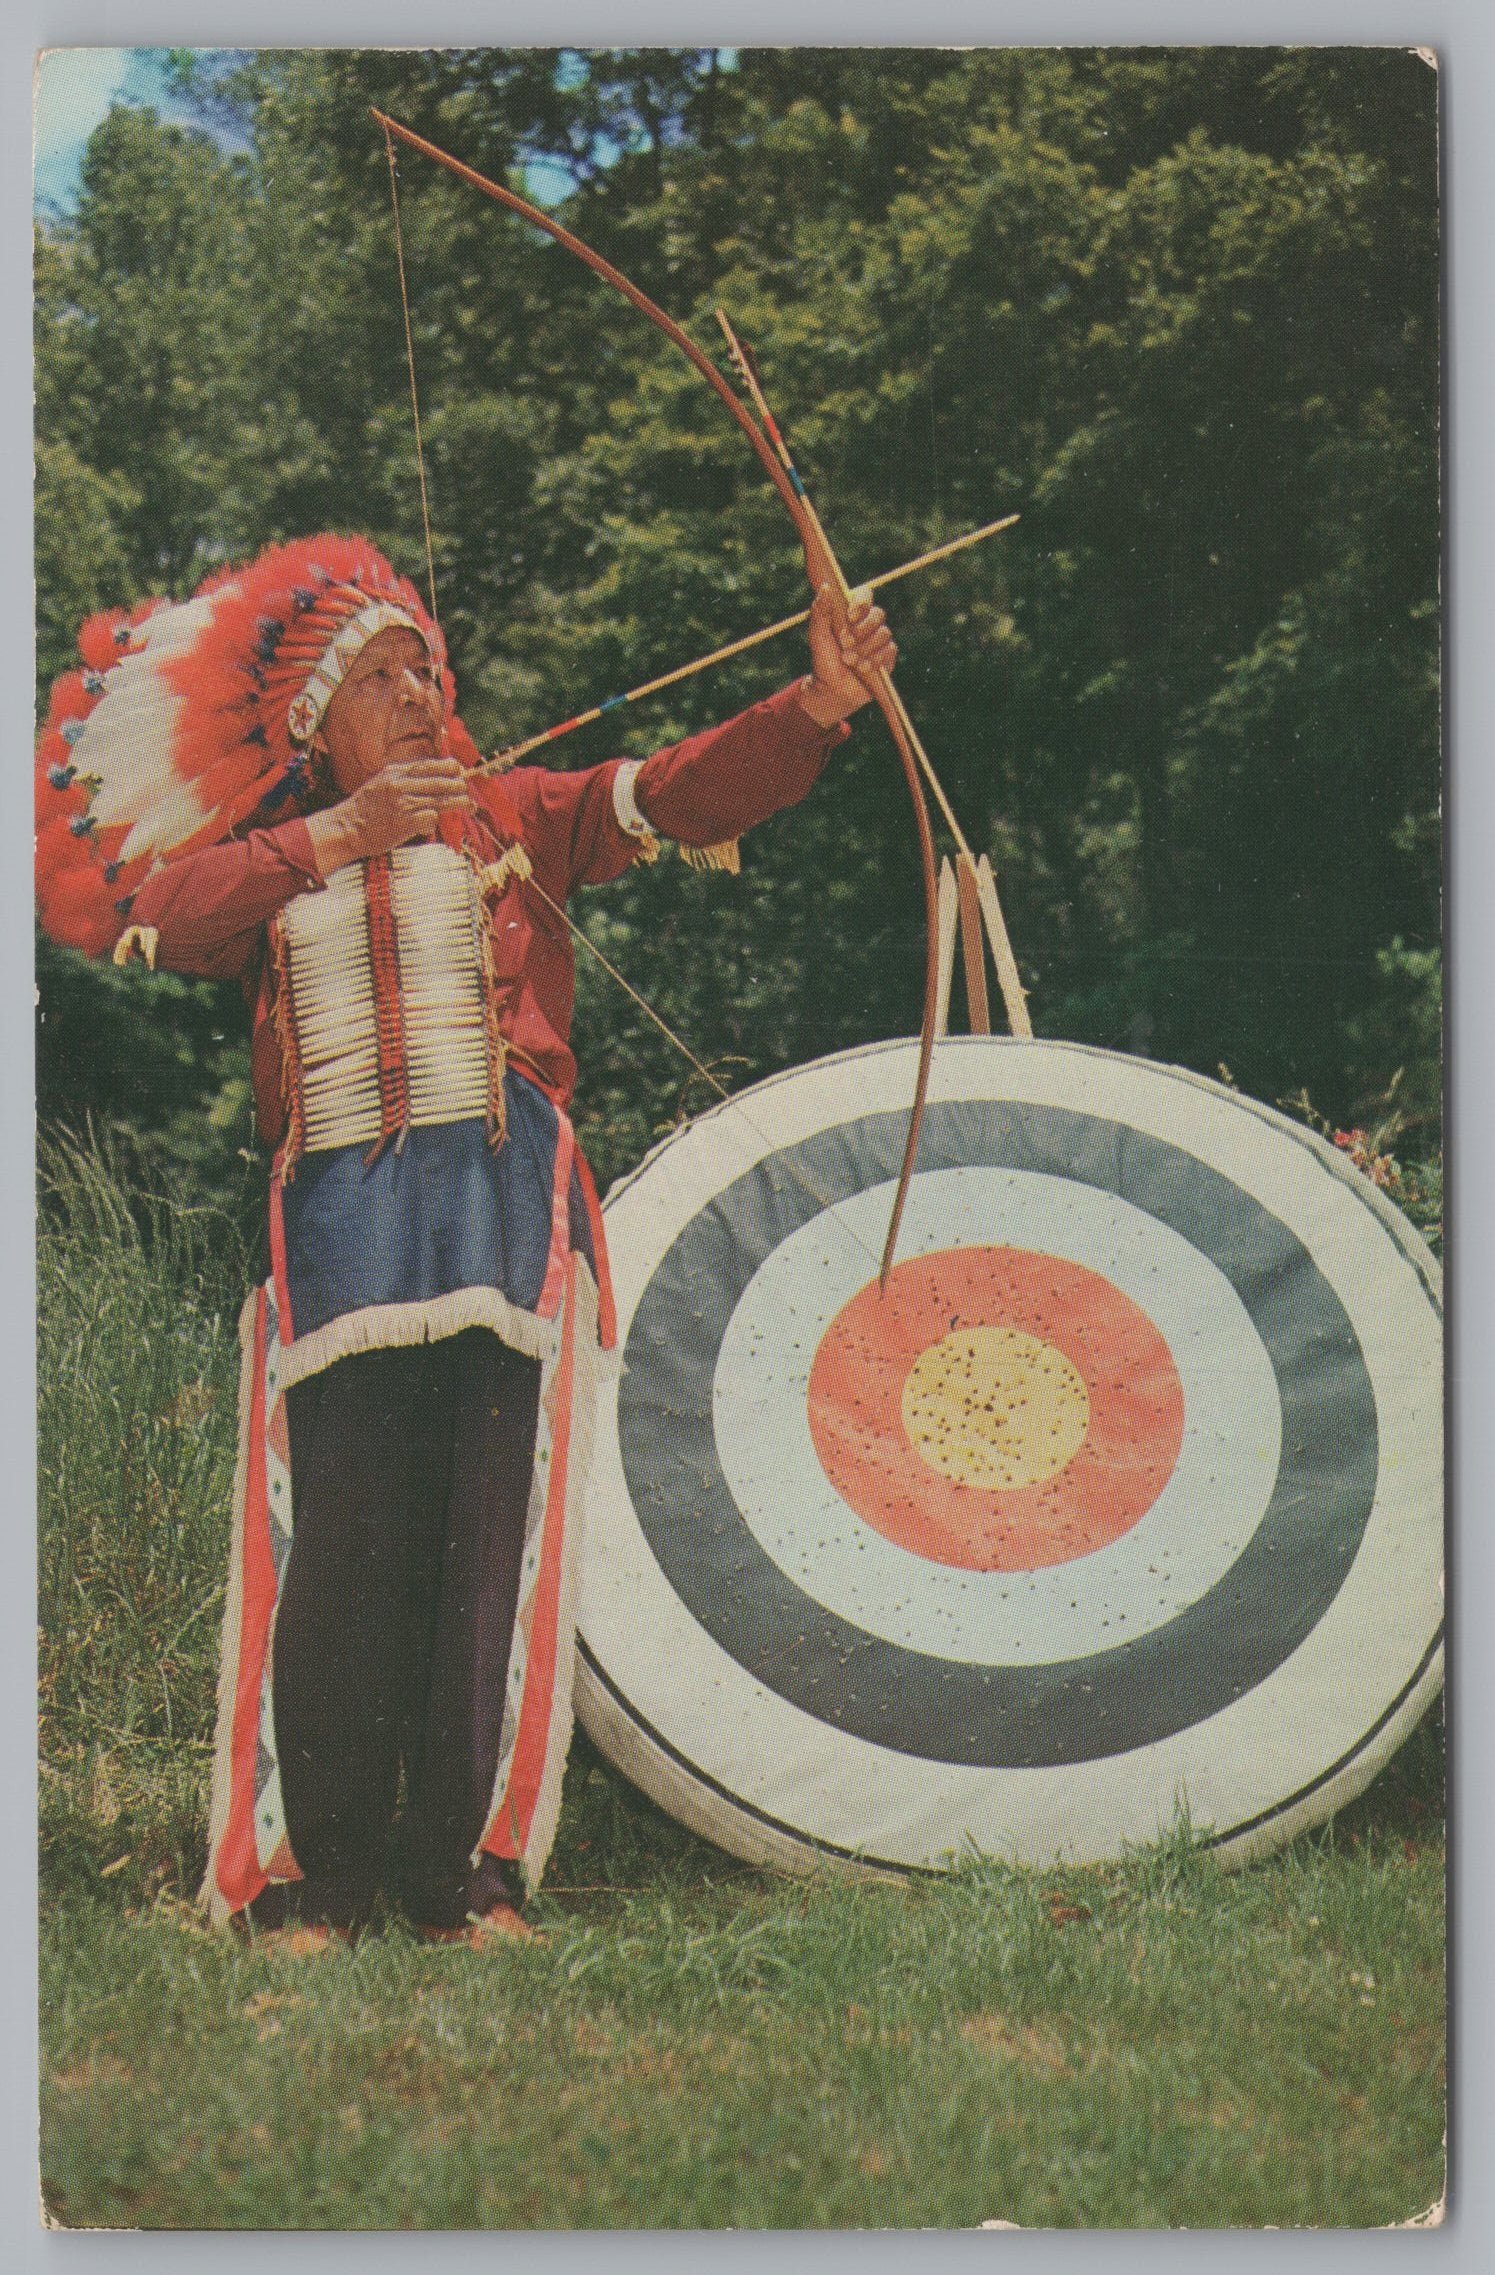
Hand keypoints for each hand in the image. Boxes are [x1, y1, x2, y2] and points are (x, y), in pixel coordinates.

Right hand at [304, 757, 471, 876]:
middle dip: (459, 786)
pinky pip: (432, 818)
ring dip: (459, 803)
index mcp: (396, 772)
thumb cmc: (366, 808)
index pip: (431, 765)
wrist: (347, 828)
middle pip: (441, 782)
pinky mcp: (406, 822)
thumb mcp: (382, 782)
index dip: (450, 768)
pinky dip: (434, 821)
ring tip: (469, 806)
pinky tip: (429, 825)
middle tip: (467, 792)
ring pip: (442, 799)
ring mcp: (404, 803)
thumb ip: (404, 777)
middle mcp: (401, 784)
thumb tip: (433, 776)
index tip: (459, 771)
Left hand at [798, 585, 897, 726]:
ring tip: (849, 661)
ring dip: (865, 649)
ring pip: (884, 634)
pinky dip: (875, 660)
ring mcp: (880, 641)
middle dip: (862, 630)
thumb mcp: (817, 636)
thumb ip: (820, 612)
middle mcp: (869, 624)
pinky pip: (890, 651)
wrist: (832, 690)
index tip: (850, 617)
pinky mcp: (888, 657)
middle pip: (878, 614)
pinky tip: (863, 668)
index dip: (862, 602)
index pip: (866, 594)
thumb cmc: (824, 661)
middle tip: (845, 643)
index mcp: (853, 614)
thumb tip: (825, 586)